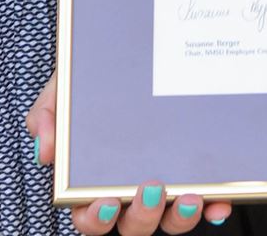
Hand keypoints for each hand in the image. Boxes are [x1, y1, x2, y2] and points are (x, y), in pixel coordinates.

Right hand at [29, 74, 234, 232]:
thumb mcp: (64, 88)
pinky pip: (205, 202)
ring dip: (179, 217)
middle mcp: (129, 191)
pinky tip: (219, 200)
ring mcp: (164, 188)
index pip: (88, 216)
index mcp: (92, 181)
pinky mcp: (193, 176)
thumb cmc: (93, 79)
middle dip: (142, 215)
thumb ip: (47, 116)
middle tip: (151, 188)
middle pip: (132, 225)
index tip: (105, 201)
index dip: (94, 218)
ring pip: (169, 221)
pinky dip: (213, 207)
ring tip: (190, 196)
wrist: (134, 47)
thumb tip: (47, 151)